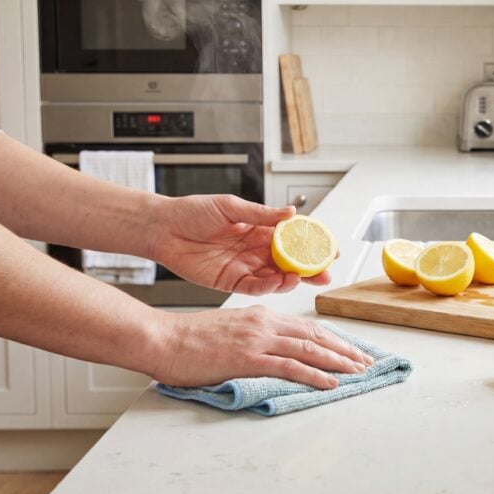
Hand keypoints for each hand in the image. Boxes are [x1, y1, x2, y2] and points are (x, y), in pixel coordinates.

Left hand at [151, 194, 331, 294]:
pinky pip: (254, 287)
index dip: (312, 245)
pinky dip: (269, 286)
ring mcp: (244, 267)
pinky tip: (279, 282)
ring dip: (292, 280)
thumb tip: (292, 212)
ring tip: (302, 278)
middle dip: (310, 269)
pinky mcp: (230, 282)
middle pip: (290, 262)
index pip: (293, 239)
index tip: (330, 248)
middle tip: (326, 273)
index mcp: (258, 230)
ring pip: (276, 277)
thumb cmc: (192, 212)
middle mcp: (255, 250)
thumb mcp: (230, 207)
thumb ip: (261, 214)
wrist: (163, 228)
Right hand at [152, 307, 372, 388]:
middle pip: (315, 335)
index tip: (350, 349)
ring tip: (357, 372)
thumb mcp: (229, 329)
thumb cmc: (189, 339)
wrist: (163, 338)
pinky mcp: (249, 357)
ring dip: (338, 361)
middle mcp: (264, 323)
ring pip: (309, 348)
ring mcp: (258, 339)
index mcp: (261, 315)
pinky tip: (330, 382)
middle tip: (365, 361)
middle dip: (344, 349)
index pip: (306, 326)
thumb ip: (253, 336)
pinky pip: (290, 365)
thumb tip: (270, 349)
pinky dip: (314, 374)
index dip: (332, 338)